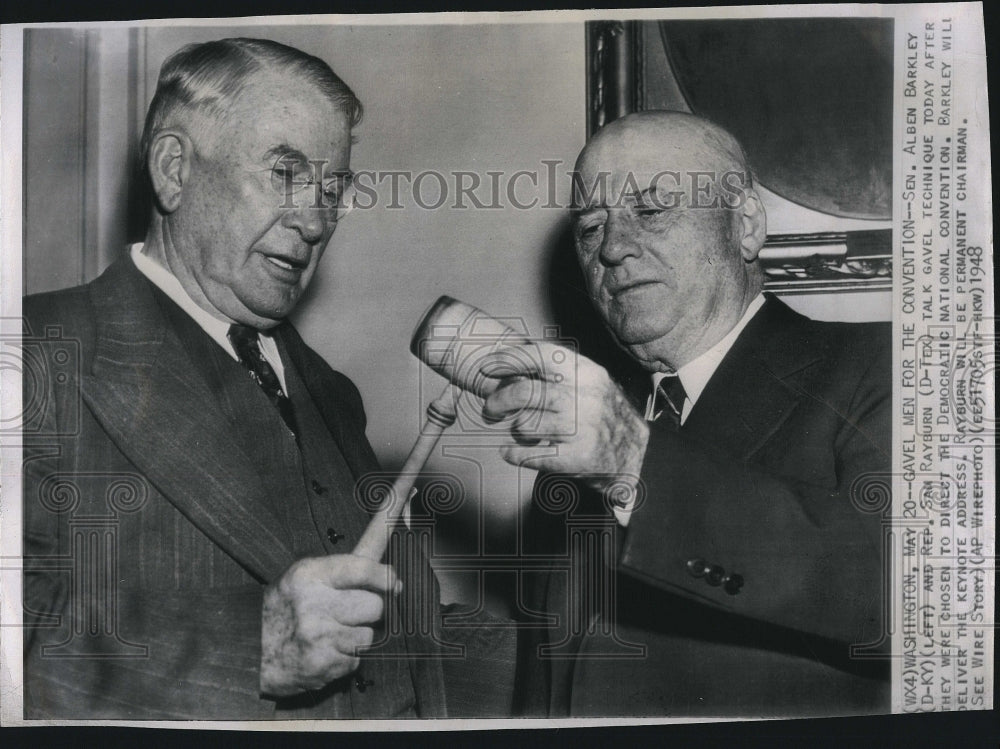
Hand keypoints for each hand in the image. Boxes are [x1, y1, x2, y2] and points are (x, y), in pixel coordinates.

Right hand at [260, 554, 399, 696]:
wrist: (246, 648)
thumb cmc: (285, 608)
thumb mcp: (305, 577)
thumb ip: (345, 571)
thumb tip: (393, 576)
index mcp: (309, 575)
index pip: (360, 569)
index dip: (384, 575)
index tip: (394, 580)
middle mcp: (313, 604)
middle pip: (375, 606)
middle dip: (370, 611)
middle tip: (351, 613)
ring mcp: (317, 636)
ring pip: (368, 635)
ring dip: (357, 637)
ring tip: (333, 634)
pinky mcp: (320, 665)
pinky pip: (355, 660)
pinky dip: (346, 659)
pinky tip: (325, 652)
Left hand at [481, 343, 648, 492]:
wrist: (641, 456)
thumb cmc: (608, 418)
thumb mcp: (592, 386)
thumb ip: (559, 375)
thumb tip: (512, 369)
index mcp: (588, 373)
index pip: (542, 356)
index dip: (509, 359)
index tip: (488, 366)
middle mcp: (586, 398)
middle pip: (526, 392)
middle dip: (499, 400)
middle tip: (491, 408)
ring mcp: (583, 428)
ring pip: (526, 424)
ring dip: (515, 428)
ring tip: (520, 431)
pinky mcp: (579, 457)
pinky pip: (531, 455)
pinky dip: (515, 455)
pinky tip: (512, 453)